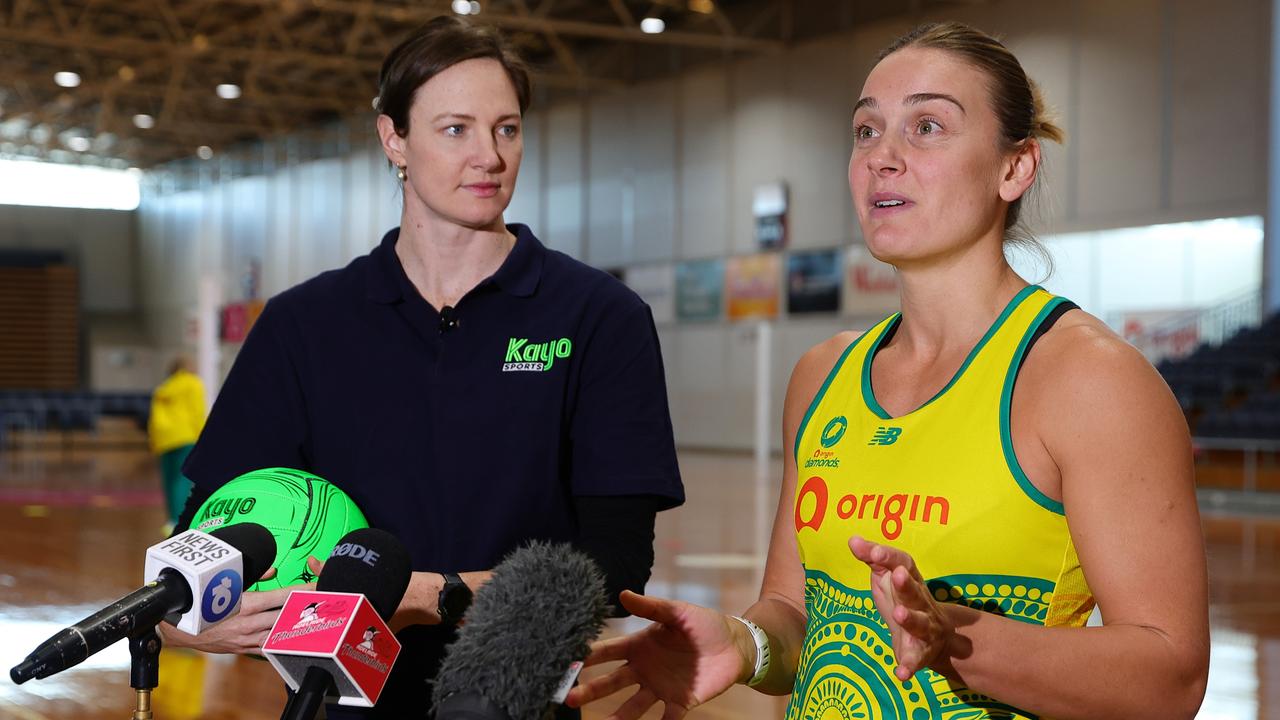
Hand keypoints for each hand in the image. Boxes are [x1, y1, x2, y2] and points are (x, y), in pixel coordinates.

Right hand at [158, 557, 321, 653]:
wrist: (181, 628)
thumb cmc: (204, 602)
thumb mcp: (227, 584)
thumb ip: (254, 576)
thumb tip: (275, 570)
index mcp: (248, 604)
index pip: (284, 596)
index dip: (304, 591)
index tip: (320, 586)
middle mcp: (251, 623)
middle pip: (287, 616)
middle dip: (306, 609)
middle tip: (325, 603)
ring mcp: (248, 639)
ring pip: (281, 633)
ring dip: (297, 627)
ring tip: (316, 621)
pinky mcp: (244, 649)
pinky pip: (268, 648)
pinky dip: (281, 642)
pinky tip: (295, 640)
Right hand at [565, 591, 749, 719]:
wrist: (734, 644)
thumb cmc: (703, 623)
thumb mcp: (677, 612)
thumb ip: (651, 607)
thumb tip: (622, 595)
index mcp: (641, 646)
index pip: (609, 652)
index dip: (589, 656)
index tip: (567, 660)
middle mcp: (645, 669)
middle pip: (612, 682)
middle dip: (591, 690)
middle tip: (569, 697)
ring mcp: (660, 687)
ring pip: (633, 705)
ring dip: (619, 716)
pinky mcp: (680, 702)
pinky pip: (667, 719)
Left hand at [848, 535, 953, 680]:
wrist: (938, 638)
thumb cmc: (904, 599)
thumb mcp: (886, 577)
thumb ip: (872, 558)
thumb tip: (852, 539)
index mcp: (911, 580)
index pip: (903, 563)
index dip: (889, 557)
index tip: (873, 551)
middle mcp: (921, 602)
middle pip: (915, 591)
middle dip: (906, 584)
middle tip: (897, 575)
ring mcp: (924, 628)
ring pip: (919, 623)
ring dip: (909, 618)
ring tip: (898, 614)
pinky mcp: (920, 653)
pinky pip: (916, 660)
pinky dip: (909, 667)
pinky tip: (901, 674)